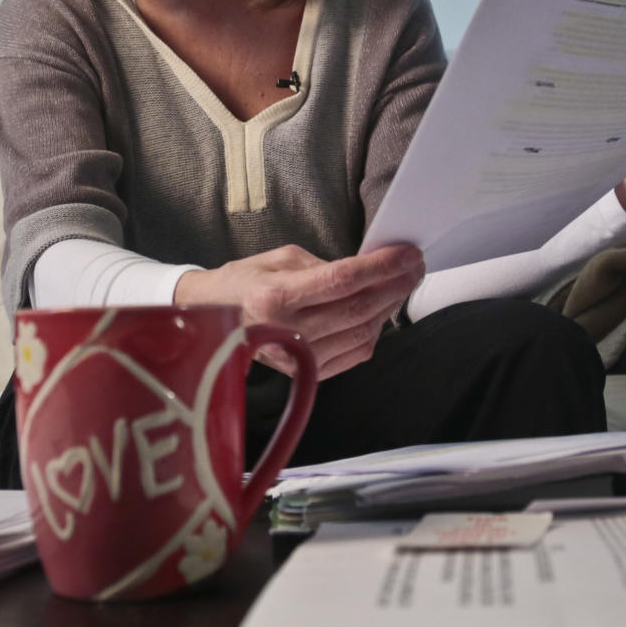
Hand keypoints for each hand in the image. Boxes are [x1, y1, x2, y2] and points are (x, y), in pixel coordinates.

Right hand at [174, 242, 423, 379]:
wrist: (210, 321)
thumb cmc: (244, 282)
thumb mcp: (280, 259)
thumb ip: (324, 265)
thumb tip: (368, 270)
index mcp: (275, 296)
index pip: (342, 280)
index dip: (381, 266)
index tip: (408, 253)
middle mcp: (286, 331)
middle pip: (358, 308)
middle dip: (395, 284)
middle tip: (415, 266)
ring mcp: (296, 358)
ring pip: (363, 334)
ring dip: (390, 308)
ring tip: (403, 284)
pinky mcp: (305, 373)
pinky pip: (354, 354)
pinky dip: (375, 332)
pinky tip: (382, 311)